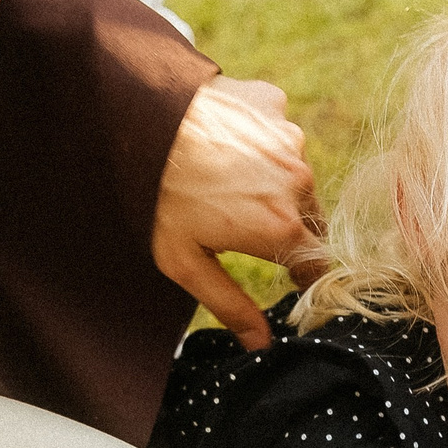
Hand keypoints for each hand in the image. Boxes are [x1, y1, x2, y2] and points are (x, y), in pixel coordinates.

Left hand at [152, 76, 322, 350]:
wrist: (129, 115)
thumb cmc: (154, 195)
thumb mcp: (184, 263)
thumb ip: (230, 304)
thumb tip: (262, 344)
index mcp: (281, 227)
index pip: (318, 264)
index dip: (302, 275)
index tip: (286, 276)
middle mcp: (298, 180)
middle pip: (310, 219)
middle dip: (286, 228)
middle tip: (242, 227)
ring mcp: (288, 137)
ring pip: (295, 174)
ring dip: (273, 183)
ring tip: (225, 180)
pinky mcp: (272, 104)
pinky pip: (277, 134)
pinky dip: (259, 142)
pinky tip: (222, 144)